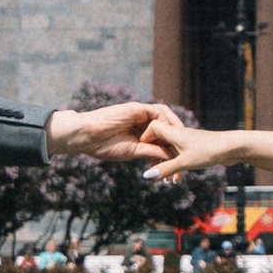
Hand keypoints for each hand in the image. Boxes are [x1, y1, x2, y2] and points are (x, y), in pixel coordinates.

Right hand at [47, 97, 177, 162]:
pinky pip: (157, 111)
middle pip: (167, 126)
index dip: (172, 148)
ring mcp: (139, 113)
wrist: (86, 136)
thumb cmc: (104, 146)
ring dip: (175, 128)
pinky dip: (166, 121)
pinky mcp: (136, 108)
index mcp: (140, 133)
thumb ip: (151, 152)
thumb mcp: (133, 152)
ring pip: (165, 116)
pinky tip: (172, 133)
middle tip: (186, 153)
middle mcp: (142, 122)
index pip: (161, 137)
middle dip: (178, 139)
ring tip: (182, 142)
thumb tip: (169, 157)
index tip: (179, 163)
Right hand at [144, 123, 235, 182]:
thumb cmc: (209, 151)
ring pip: (171, 150)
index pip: (152, 128)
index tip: (144, 153)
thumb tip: (146, 176)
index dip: (145, 138)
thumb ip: (165, 169)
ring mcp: (188, 140)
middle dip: (155, 156)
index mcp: (174, 132)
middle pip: (160, 140)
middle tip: (153, 171)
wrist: (233, 147)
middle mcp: (180, 134)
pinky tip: (178, 179)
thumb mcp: (184, 163)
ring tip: (165, 181)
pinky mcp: (196, 148)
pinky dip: (177, 166)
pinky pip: (181, 155)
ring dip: (167, 164)